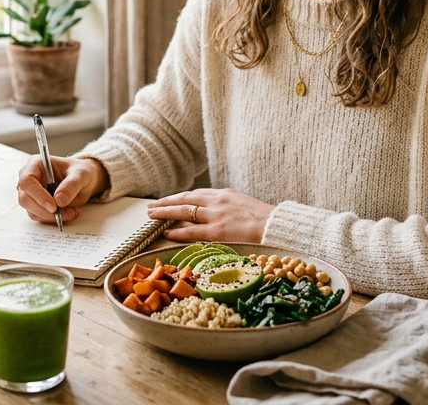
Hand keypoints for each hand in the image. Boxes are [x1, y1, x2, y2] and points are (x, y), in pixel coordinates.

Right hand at [16, 155, 107, 224]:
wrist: (83, 181)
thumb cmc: (80, 172)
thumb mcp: (81, 175)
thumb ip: (71, 185)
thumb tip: (59, 200)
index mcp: (36, 164)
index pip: (27, 181)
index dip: (38, 195)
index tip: (53, 207)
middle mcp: (29, 178)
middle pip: (25, 198)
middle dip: (45, 210)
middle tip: (64, 213)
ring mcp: (31, 193)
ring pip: (31, 210)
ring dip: (51, 216)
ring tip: (72, 212)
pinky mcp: (35, 205)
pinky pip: (38, 216)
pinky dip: (52, 218)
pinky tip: (68, 213)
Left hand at [147, 188, 274, 243]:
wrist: (276, 225)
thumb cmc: (263, 218)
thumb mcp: (242, 204)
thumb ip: (225, 206)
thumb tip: (211, 213)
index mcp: (223, 194)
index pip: (195, 195)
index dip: (178, 198)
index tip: (167, 201)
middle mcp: (217, 201)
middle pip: (184, 199)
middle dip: (165, 202)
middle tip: (150, 206)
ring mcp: (216, 216)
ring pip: (183, 211)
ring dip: (165, 213)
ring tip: (152, 216)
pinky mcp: (218, 231)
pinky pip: (192, 230)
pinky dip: (177, 231)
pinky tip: (167, 232)